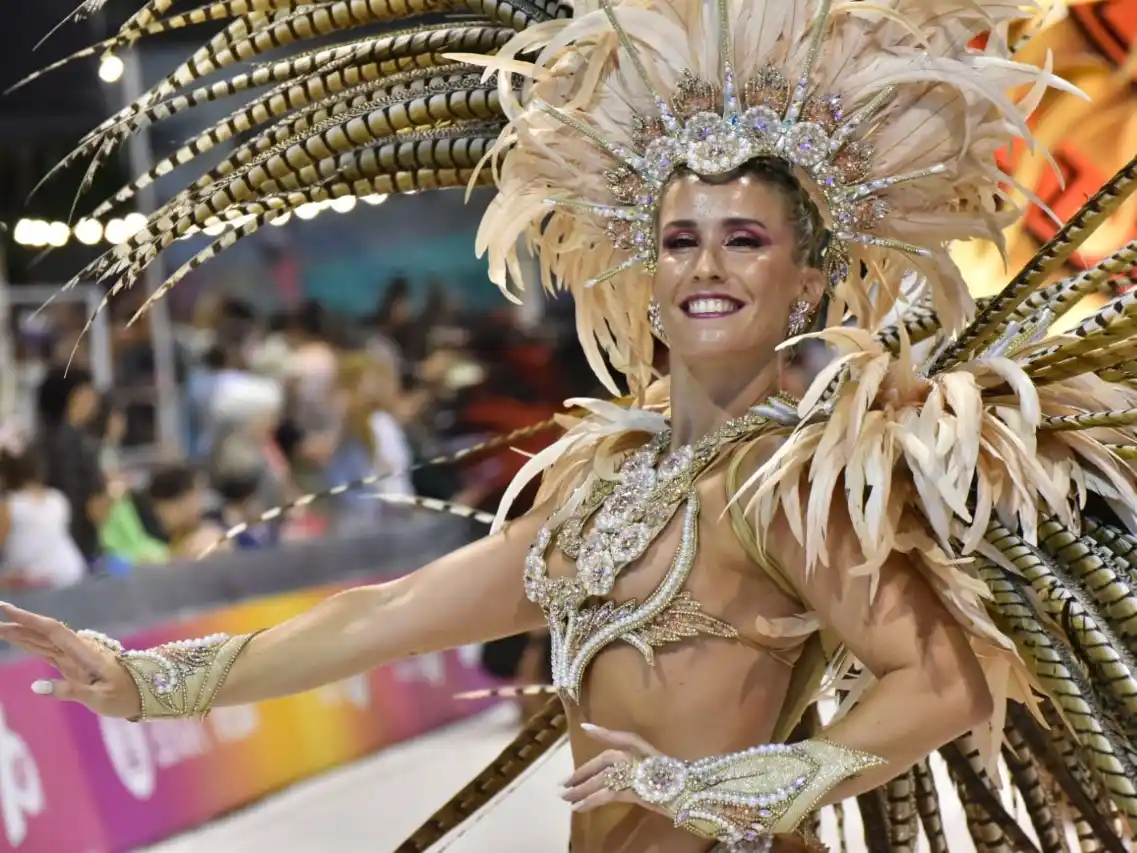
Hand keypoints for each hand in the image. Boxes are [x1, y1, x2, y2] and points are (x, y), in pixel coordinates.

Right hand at [0, 604, 138, 716]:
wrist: (144, 692)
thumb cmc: (124, 695)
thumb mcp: (99, 698)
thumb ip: (68, 690)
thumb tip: (35, 686)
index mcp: (84, 652)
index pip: (52, 631)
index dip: (29, 620)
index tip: (7, 609)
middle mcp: (77, 650)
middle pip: (43, 634)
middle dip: (18, 626)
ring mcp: (74, 656)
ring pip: (42, 641)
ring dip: (21, 634)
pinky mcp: (73, 664)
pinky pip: (48, 651)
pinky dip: (31, 645)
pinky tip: (18, 639)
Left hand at [559, 723, 669, 816]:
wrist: (691, 795)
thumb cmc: (678, 783)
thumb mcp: (658, 769)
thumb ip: (641, 765)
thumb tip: (621, 773)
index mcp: (644, 748)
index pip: (620, 737)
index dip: (602, 733)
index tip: (585, 728)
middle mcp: (637, 756)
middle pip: (603, 761)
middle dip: (582, 772)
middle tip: (564, 783)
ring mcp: (634, 771)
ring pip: (601, 779)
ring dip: (581, 789)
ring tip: (566, 797)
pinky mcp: (632, 789)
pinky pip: (606, 795)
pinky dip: (590, 800)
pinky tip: (579, 807)